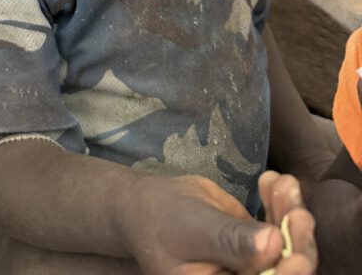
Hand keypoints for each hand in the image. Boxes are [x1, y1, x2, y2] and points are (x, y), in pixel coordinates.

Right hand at [121, 171, 315, 274]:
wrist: (147, 206)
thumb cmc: (163, 220)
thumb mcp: (194, 230)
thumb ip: (232, 242)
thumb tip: (275, 245)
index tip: (298, 252)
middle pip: (286, 271)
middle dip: (296, 241)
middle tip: (297, 210)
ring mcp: (253, 267)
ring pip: (289, 249)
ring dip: (290, 214)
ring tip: (282, 183)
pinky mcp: (256, 246)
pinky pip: (279, 229)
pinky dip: (281, 204)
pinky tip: (273, 180)